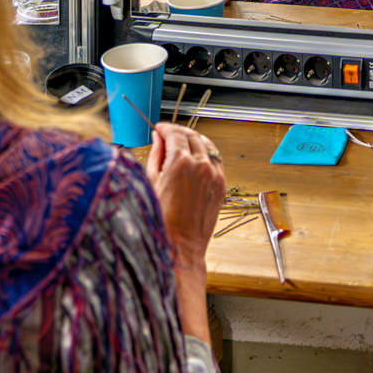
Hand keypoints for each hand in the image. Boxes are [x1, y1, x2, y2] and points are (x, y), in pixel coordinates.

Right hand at [145, 123, 225, 266]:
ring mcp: (214, 175)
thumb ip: (156, 155)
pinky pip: (216, 161)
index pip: (175, 132)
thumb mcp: (151, 182)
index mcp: (180, 162)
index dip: (165, 127)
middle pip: (192, 135)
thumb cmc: (161, 220)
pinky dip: (206, 154)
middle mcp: (201, 165)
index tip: (159, 128)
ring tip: (181, 145)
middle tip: (167, 134)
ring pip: (207, 145)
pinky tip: (195, 159)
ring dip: (194, 140)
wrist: (180, 245)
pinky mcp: (221, 185)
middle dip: (178, 131)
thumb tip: (157, 139)